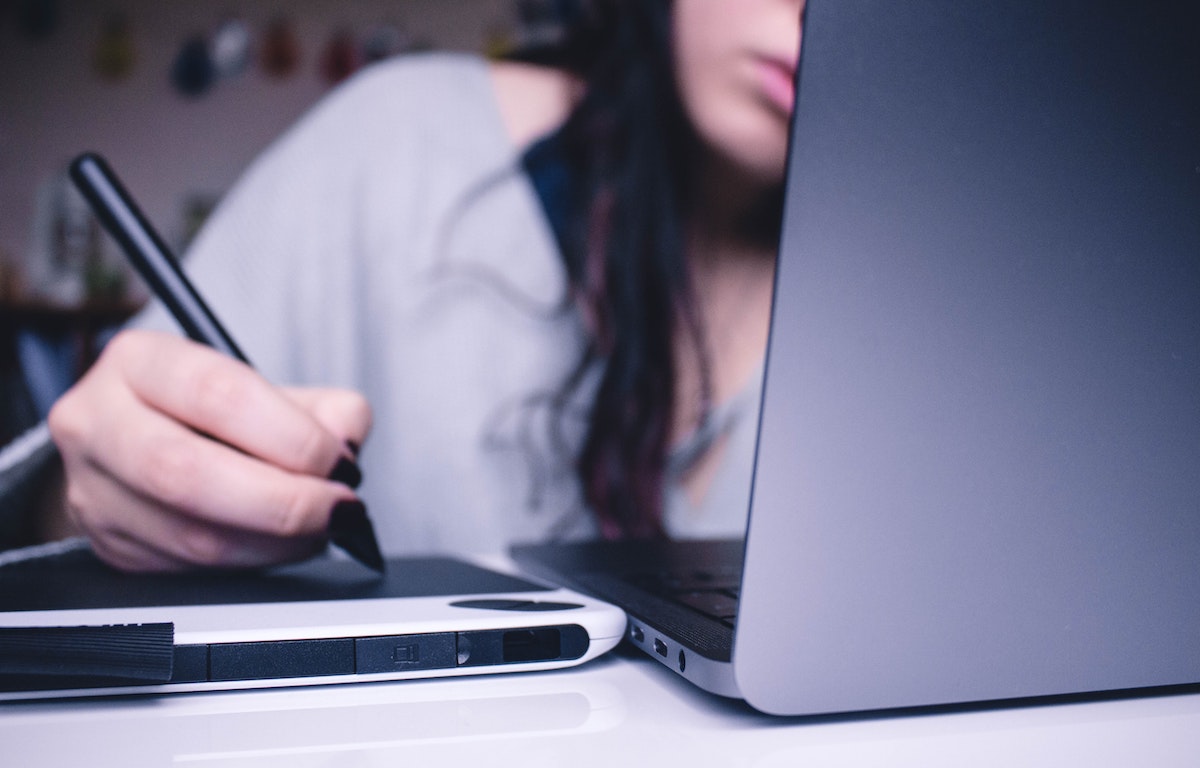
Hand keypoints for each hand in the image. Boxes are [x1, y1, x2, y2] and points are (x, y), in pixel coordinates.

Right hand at [46, 329, 372, 571]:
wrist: (144, 445)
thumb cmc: (213, 413)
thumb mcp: (268, 389)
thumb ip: (322, 408)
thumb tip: (346, 441)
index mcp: (139, 361)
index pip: (217, 395)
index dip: (291, 436)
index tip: (339, 462)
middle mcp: (98, 421)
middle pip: (187, 473)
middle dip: (282, 501)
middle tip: (336, 509)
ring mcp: (92, 490)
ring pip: (189, 535)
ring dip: (274, 543)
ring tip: (319, 530)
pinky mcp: (110, 545)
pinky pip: (188, 569)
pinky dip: (251, 563)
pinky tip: (281, 545)